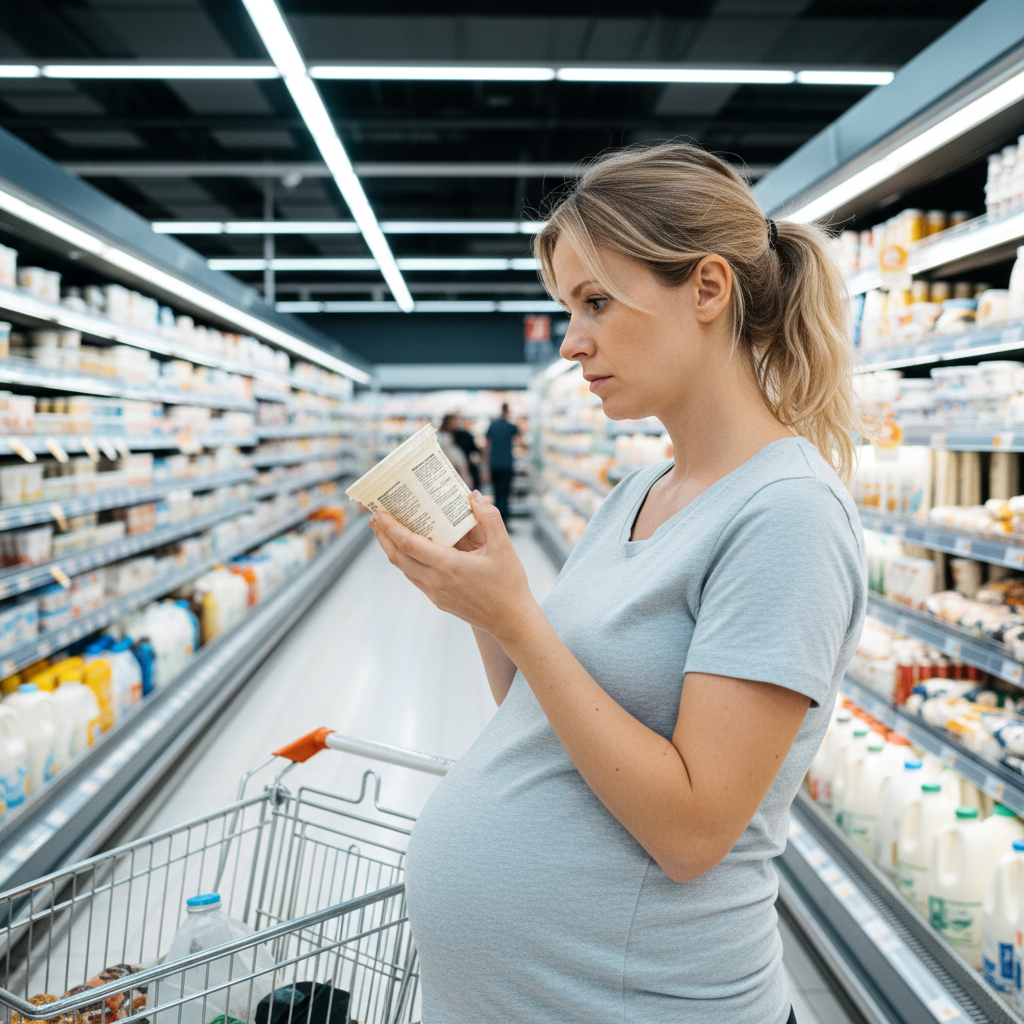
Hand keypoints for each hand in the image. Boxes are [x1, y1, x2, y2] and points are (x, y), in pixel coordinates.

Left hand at [369, 491, 536, 644]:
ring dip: (392, 550)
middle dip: (383, 536)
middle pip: (398, 557)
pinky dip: (407, 562)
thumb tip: (474, 496)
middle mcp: (436, 581)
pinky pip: (415, 578)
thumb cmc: (509, 584)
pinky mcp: (438, 601)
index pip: (408, 544)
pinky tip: (411, 552)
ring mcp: (435, 593)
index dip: (389, 528)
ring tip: (388, 532)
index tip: (378, 513)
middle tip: (375, 518)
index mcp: (448, 566)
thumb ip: (489, 517)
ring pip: (404, 569)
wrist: (511, 621)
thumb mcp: (503, 546)